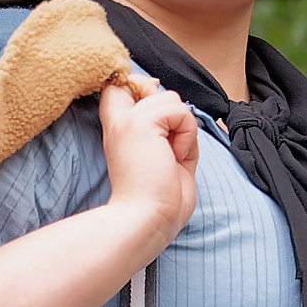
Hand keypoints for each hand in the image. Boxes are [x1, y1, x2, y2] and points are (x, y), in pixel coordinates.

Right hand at [99, 75, 197, 257]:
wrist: (146, 222)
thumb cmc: (158, 201)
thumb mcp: (165, 154)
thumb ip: (166, 125)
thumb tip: (166, 95)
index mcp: (120, 130)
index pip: (124, 85)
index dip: (144, 90)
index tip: (160, 127)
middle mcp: (119, 121)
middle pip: (149, 84)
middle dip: (171, 112)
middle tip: (168, 148)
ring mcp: (128, 120)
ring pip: (170, 96)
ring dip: (183, 127)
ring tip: (172, 156)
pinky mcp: (140, 123)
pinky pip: (179, 110)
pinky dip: (187, 134)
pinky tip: (176, 156)